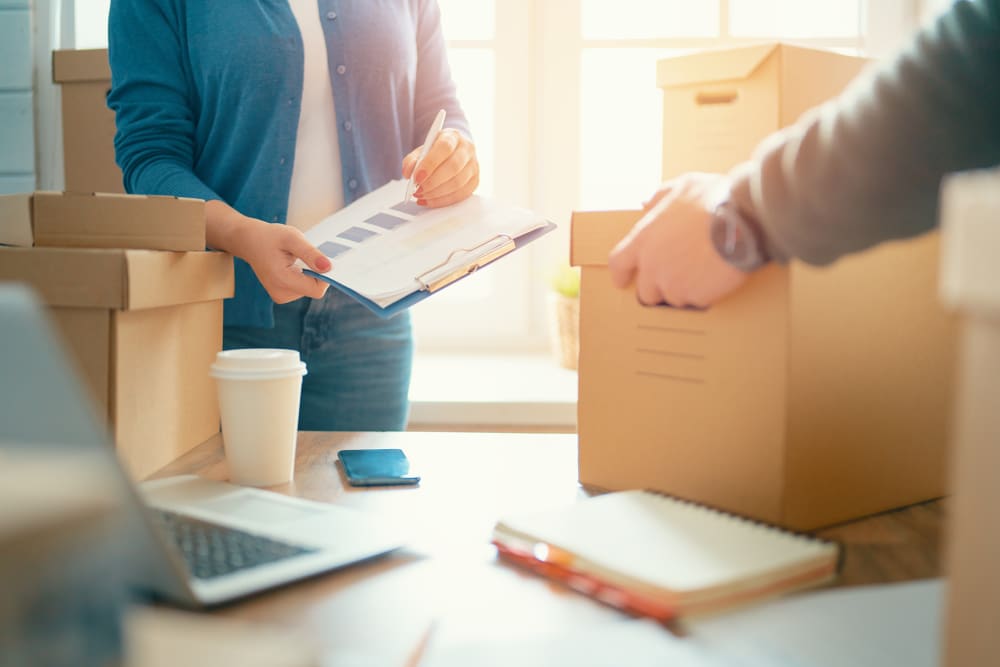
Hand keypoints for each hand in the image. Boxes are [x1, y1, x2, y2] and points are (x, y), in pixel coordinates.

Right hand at [237, 218, 331, 303]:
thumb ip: (310, 254)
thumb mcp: (292, 238)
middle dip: (315, 272)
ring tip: (294, 258)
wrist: (249, 241)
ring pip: (310, 288)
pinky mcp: (282, 295)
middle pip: (314, 289)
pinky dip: (303, 275)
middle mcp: (281, 294)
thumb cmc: (269, 237)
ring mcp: (281, 296)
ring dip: (309, 272)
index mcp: (282, 280)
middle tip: (304, 254)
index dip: (324, 276)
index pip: (317, 290)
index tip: (320, 259)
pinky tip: (293, 264)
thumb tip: (329, 268)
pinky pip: (303, 287)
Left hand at [402, 128, 478, 207]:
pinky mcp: (475, 181)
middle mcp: (467, 149)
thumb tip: (408, 174)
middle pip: (453, 167)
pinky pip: (461, 195)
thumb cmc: (436, 152)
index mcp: (453, 136)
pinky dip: (443, 200)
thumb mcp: (421, 151)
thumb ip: (411, 160)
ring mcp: (474, 166)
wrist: (453, 152)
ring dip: (437, 193)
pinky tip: (430, 200)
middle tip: (418, 190)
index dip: (430, 164)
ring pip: (458, 183)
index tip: (417, 177)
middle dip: (433, 182)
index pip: (444, 148)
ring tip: (422, 195)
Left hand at [608, 173, 749, 308]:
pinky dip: (703, 295)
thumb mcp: (682, 186)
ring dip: (684, 291)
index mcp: (644, 239)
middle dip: (658, 288)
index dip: (621, 274)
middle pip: (646, 291)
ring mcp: (673, 283)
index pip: (618, 263)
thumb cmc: (714, 199)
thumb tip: (646, 204)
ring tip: (702, 273)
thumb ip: (659, 197)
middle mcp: (653, 265)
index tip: (622, 281)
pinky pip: (695, 302)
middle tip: (678, 278)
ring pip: (672, 298)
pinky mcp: (695, 296)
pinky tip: (715, 278)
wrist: (743, 219)